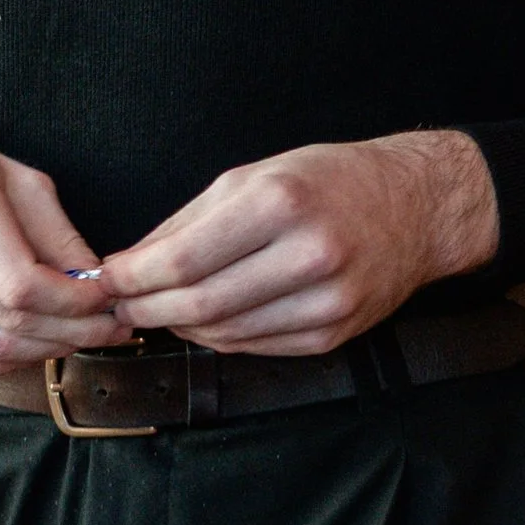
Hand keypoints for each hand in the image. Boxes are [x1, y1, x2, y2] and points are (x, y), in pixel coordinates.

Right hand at [0, 106, 128, 371]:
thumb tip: (95, 282)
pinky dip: (11, 356)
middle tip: (108, 329)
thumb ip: (57, 233)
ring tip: (79, 336)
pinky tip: (36, 340)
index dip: (75, 305)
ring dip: (46, 349)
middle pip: (12, 322)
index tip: (106, 302)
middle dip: (73, 332)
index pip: (25, 286)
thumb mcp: (13, 176)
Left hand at [98, 129, 499, 355]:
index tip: (107, 277)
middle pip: (200, 304)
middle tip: (120, 303)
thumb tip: (129, 261)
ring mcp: (326, 303)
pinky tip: (204, 321)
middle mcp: (308, 256)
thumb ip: (188, 221)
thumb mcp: (254, 176)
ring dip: (179, 327)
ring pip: (225, 334)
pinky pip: (256, 347)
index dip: (134, 276)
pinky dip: (219, 338)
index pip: (185, 259)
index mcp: (282, 204)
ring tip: (156, 310)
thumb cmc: (330, 181)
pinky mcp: (334, 335)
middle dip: (147, 308)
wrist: (417, 207)